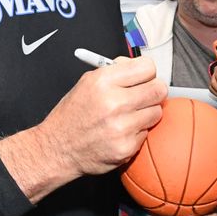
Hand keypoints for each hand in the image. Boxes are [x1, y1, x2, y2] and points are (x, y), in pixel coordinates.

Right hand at [0, 57, 167, 202]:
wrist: (58, 148)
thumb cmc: (73, 114)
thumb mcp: (87, 82)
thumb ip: (117, 71)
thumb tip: (142, 67)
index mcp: (103, 81)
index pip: (148, 67)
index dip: (147, 73)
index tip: (143, 78)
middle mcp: (114, 103)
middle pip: (159, 89)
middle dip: (153, 91)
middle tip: (143, 96)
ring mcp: (122, 127)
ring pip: (157, 112)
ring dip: (146, 113)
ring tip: (128, 116)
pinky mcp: (126, 147)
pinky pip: (147, 133)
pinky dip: (138, 132)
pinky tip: (121, 131)